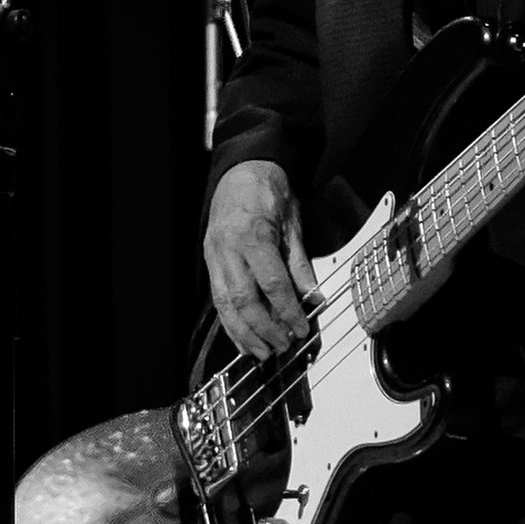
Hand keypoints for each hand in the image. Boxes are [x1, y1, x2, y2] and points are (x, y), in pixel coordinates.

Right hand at [204, 159, 315, 357]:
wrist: (242, 171)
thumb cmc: (268, 192)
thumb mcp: (293, 224)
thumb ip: (300, 264)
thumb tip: (314, 296)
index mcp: (253, 235)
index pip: (272, 283)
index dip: (287, 311)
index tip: (301, 328)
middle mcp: (228, 248)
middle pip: (244, 300)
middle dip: (264, 329)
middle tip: (283, 345)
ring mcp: (215, 256)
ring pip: (225, 304)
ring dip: (244, 333)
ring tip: (262, 352)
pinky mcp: (210, 262)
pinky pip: (218, 298)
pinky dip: (230, 322)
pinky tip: (242, 338)